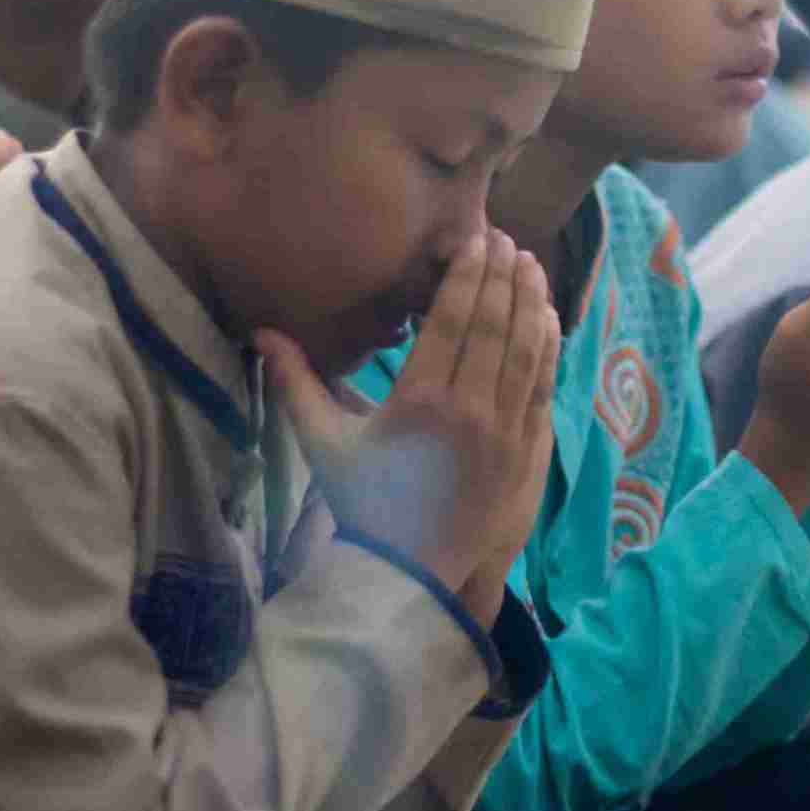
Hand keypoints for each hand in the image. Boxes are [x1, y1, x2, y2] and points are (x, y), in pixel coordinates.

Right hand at [283, 234, 558, 611]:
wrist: (412, 571)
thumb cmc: (364, 503)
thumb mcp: (325, 445)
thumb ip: (296, 385)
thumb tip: (261, 332)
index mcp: (419, 403)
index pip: (452, 321)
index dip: (468, 275)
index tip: (476, 240)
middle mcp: (469, 412)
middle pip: (494, 326)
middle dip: (503, 276)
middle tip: (505, 240)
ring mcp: (506, 432)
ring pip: (527, 350)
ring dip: (531, 301)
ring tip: (530, 265)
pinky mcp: (528, 450)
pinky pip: (544, 385)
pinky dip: (548, 346)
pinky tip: (547, 317)